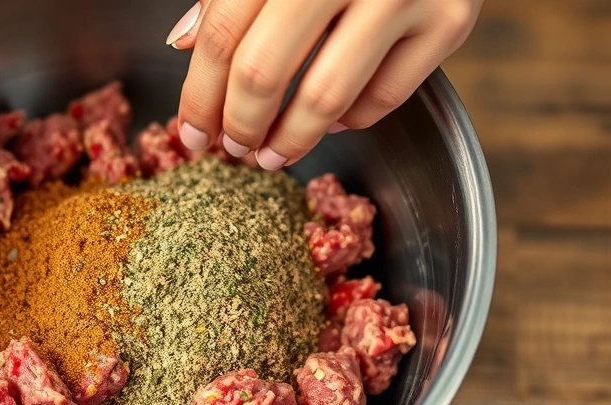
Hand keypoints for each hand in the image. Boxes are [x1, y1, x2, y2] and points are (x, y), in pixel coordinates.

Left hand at [165, 0, 481, 168]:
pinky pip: (385, 98)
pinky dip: (350, 121)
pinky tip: (330, 120)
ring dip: (290, 140)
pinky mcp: (450, 22)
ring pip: (326, 98)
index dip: (199, 95)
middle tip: (232, 148)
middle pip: (264, 72)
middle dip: (239, 124)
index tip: (193, 132)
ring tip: (271, 154)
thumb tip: (183, 42)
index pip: (223, 34)